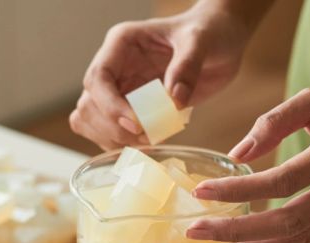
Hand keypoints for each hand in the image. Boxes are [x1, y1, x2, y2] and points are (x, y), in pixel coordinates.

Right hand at [69, 5, 251, 149]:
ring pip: (90, 121)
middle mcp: (114, 67)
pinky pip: (108, 132)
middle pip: (88, 105)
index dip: (110, 107)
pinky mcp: (128, 107)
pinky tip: (149, 141)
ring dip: (114, 139)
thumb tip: (173, 100)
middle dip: (113, 128)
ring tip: (148, 140)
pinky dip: (123, 143)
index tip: (137, 125)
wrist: (220, 43)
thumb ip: (187, 66)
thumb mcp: (200, 41)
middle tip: (147, 137)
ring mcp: (118, 88)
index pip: (98, 79)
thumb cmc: (208, 32)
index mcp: (121, 44)